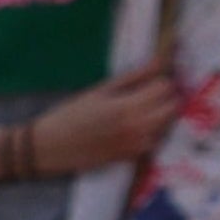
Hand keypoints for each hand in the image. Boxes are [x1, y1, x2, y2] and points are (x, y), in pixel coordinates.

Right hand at [30, 70, 177, 185]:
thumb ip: (134, 77)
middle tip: (151, 94)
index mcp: (126, 106)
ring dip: (162, 116)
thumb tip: (159, 61)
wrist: (47, 147)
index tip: (152, 80)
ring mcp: (135, 145)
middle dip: (167, 97)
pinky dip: (153, 133)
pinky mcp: (130, 158)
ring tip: (145, 110)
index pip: (165, 88)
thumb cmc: (70, 114)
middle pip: (172, 107)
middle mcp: (135, 127)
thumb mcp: (100, 91)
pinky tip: (137, 128)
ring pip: (167, 125)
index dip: (161, 81)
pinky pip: (155, 142)